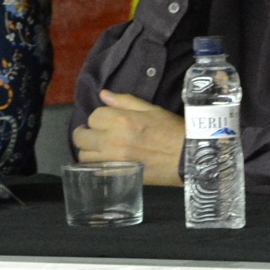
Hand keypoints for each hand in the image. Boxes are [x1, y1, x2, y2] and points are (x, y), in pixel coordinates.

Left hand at [71, 91, 185, 185]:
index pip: (93, 116)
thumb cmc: (172, 130)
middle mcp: (113, 140)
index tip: (107, 120)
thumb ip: (124, 101)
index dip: (99, 117)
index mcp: (121, 120)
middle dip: (85, 133)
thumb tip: (103, 94)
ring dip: (88, 150)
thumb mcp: (151, 109)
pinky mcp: (118, 175)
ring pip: (84, 155)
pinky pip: (95, 170)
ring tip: (98, 148)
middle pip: (81, 137)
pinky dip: (95, 165)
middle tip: (94, 134)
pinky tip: (104, 161)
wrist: (188, 158)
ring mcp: (114, 159)